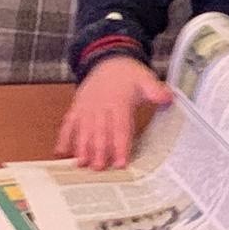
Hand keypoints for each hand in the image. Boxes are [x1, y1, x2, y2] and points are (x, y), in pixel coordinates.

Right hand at [55, 56, 172, 169]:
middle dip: (99, 151)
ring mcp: (86, 108)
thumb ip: (155, 90)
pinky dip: (63, 137)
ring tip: (81, 164)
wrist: (109, 61)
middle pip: (100, 132)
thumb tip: (168, 98)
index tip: (121, 162)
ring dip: (82, 147)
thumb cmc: (128, 74)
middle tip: (99, 168)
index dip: (121, 145)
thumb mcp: (145, 79)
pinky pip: (68, 123)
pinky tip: (60, 152)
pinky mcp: (76, 108)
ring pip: (83, 130)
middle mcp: (100, 106)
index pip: (120, 127)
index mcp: (118, 101)